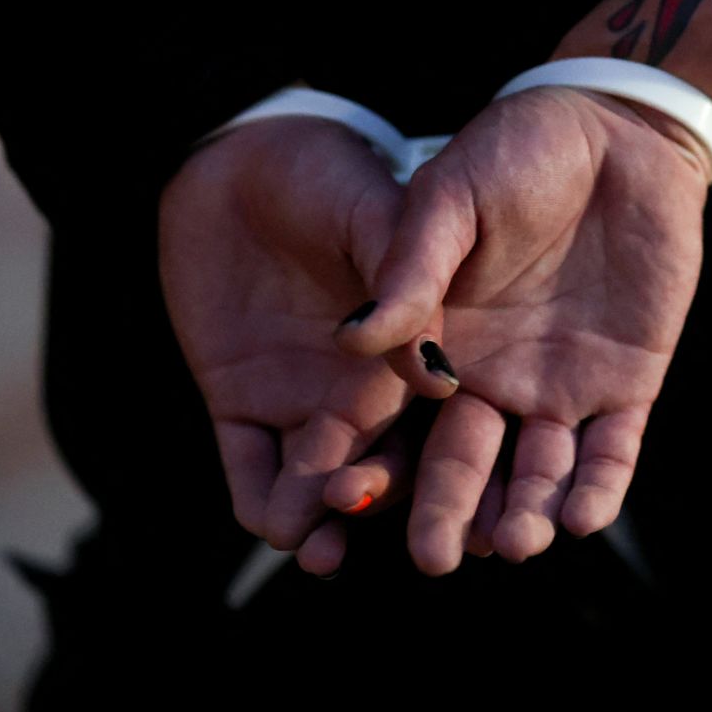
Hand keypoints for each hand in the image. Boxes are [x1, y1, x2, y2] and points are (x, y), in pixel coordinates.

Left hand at [158, 117, 453, 574]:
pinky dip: (262, 499)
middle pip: (391, 469)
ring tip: (323, 552)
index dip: (464, 477)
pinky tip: (273, 523)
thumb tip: (438, 378)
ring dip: (326, 522)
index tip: (475, 520)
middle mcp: (367, 393)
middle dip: (394, 510)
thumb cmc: (326, 175)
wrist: (235, 160)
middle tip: (409, 551)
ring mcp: (304, 403)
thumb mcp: (377, 215)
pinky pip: (252, 466)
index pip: (447, 429)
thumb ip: (410, 286)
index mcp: (415, 352)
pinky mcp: (240, 403)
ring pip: (321, 481)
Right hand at [334, 87, 711, 574]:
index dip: (373, 465)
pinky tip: (582, 516)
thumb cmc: (516, 151)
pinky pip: (612, 451)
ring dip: (525, 514)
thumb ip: (410, 268)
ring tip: (513, 542)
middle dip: (446, 515)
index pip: (399, 422)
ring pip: (538, 473)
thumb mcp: (449, 199)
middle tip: (433, 559)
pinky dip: (598, 487)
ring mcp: (560, 386)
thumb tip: (352, 338)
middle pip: (464, 467)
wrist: (615, 130)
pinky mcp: (627, 384)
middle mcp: (493, 378)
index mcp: (440, 342)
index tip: (344, 504)